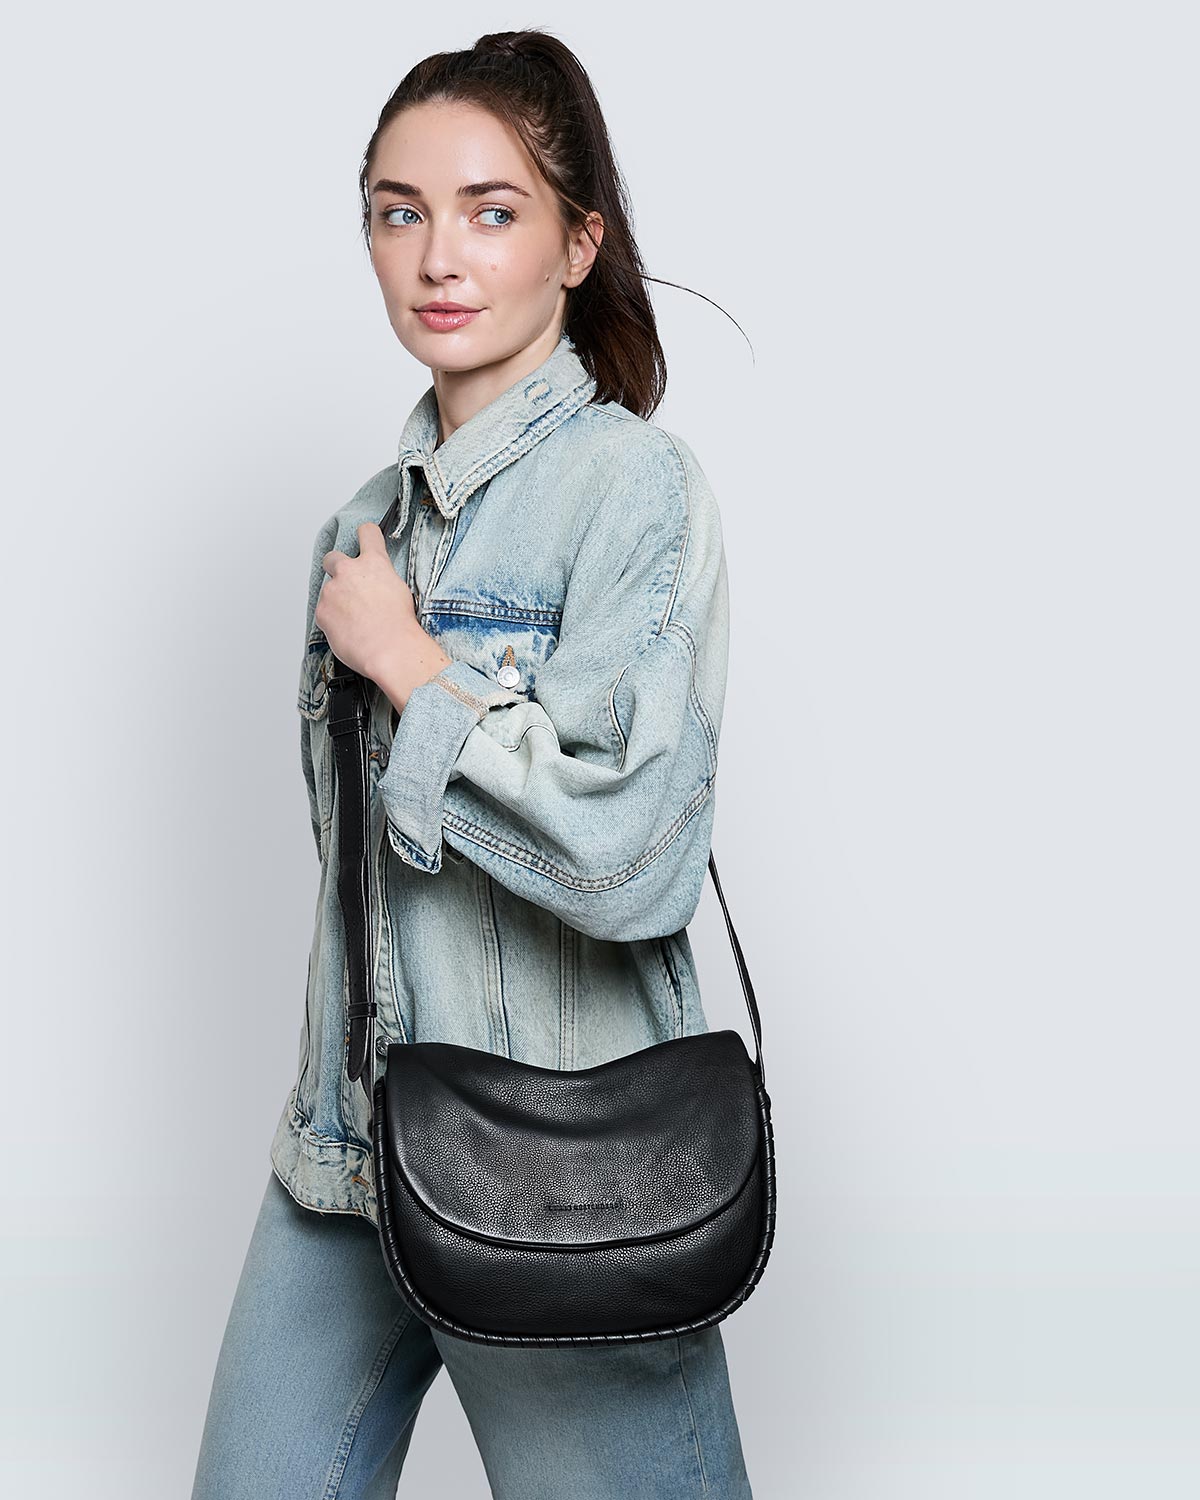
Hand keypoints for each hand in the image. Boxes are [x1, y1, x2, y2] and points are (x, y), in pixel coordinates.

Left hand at [316, 524, 451, 710]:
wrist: (390, 649)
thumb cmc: (399, 625)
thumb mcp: (400, 591)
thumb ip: (381, 580)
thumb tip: (375, 586)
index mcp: (374, 563)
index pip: (367, 533)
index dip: (366, 535)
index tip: (364, 538)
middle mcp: (349, 571)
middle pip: (332, 557)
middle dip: (337, 568)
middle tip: (348, 586)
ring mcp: (332, 590)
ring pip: (328, 591)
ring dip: (337, 601)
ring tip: (355, 621)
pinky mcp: (322, 611)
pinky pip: (324, 613)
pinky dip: (332, 620)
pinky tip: (348, 630)